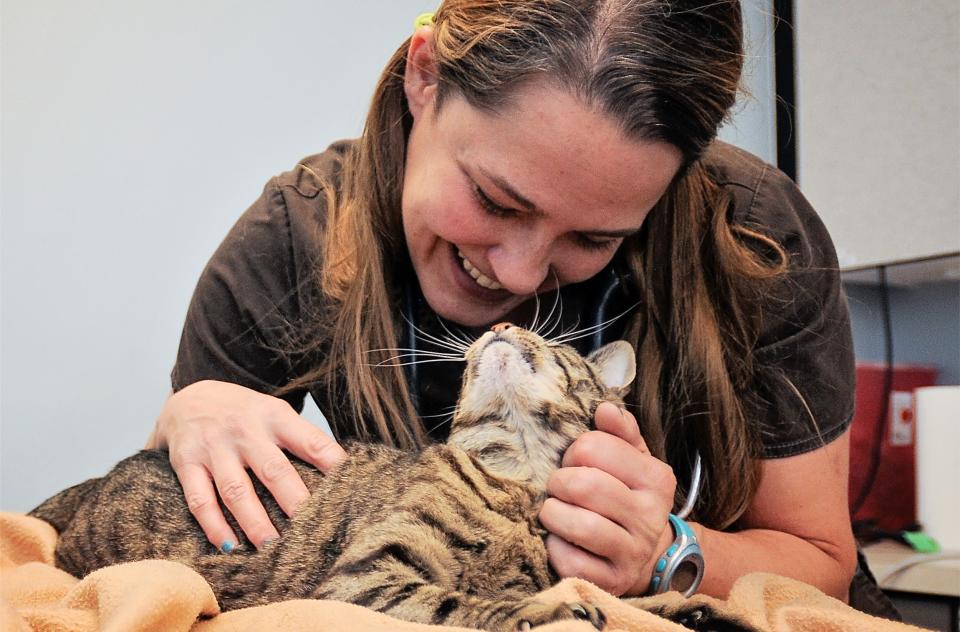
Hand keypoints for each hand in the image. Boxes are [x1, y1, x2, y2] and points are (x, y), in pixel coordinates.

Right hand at [147, 380, 346, 549]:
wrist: (190, 397)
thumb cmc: (244, 414)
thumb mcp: (274, 414)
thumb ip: (300, 440)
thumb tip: (339, 474)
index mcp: (275, 417)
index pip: (311, 441)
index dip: (333, 464)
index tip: (350, 489)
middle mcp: (246, 431)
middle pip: (275, 471)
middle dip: (295, 502)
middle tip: (313, 530)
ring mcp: (215, 448)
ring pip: (237, 491)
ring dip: (255, 523)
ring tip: (273, 549)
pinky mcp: (187, 464)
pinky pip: (200, 500)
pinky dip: (214, 526)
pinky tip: (229, 546)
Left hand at [539, 402, 676, 595]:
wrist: (649, 557)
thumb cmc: (629, 498)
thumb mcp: (634, 461)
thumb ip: (621, 432)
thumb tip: (605, 408)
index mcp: (656, 478)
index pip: (596, 447)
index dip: (574, 451)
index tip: (574, 461)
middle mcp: (649, 516)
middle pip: (584, 485)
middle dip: (559, 481)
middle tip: (558, 486)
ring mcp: (632, 552)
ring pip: (578, 524)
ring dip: (553, 514)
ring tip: (553, 511)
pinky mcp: (612, 581)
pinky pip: (570, 560)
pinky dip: (555, 547)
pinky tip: (560, 540)